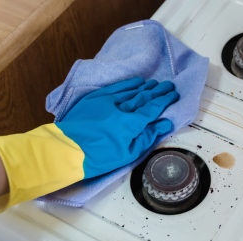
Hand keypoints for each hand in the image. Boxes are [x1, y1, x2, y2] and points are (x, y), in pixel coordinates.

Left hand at [56, 77, 178, 178]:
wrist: (68, 150)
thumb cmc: (100, 157)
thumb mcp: (128, 153)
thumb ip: (148, 136)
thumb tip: (165, 123)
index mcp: (131, 123)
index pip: (152, 108)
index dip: (165, 101)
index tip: (174, 95)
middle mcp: (121, 108)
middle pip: (144, 96)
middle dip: (158, 91)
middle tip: (169, 85)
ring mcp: (108, 101)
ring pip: (131, 90)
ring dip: (145, 87)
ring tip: (155, 84)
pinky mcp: (95, 98)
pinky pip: (116, 88)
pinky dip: (128, 84)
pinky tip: (136, 82)